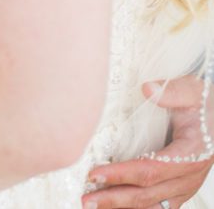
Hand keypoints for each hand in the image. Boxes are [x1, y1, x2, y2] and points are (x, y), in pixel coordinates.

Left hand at [81, 79, 212, 207]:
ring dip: (121, 208)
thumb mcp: (194, 91)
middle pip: (147, 195)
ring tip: (93, 206)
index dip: (122, 174)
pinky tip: (114, 207)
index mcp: (191, 155)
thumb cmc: (205, 106)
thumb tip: (147, 89)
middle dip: (114, 198)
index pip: (151, 169)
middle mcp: (188, 178)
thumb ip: (172, 92)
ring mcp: (184, 188)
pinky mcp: (179, 191)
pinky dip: (135, 208)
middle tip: (86, 199)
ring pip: (151, 206)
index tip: (96, 173)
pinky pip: (157, 206)